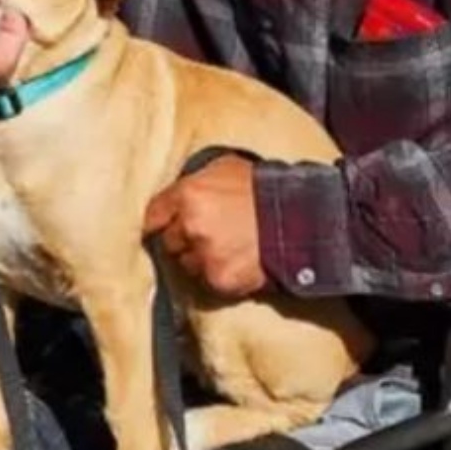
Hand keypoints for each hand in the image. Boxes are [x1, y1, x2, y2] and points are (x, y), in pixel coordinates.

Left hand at [143, 155, 266, 298]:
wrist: (297, 218)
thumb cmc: (260, 188)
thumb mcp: (223, 168)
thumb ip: (194, 181)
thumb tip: (177, 192)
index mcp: (186, 195)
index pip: (152, 215)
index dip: (160, 220)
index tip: (165, 225)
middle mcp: (189, 226)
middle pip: (168, 241)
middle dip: (183, 239)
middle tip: (206, 234)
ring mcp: (203, 255)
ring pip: (185, 264)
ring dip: (198, 259)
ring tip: (224, 248)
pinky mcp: (218, 279)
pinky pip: (206, 281)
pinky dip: (217, 274)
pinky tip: (234, 261)